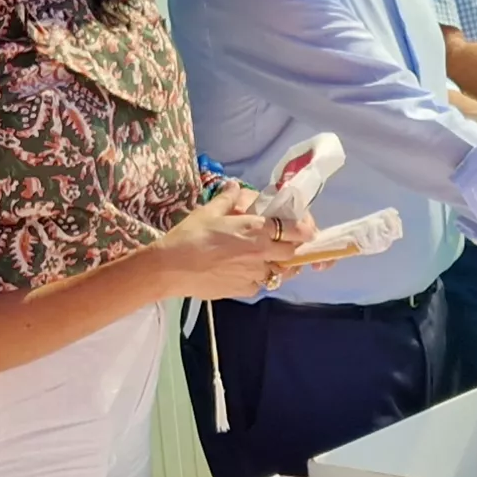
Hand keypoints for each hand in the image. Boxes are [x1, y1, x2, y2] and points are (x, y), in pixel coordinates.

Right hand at [156, 187, 309, 301]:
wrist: (171, 268)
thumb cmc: (190, 235)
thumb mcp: (209, 211)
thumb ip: (228, 198)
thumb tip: (234, 186)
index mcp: (257, 229)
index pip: (296, 230)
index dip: (303, 230)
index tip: (305, 229)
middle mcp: (262, 253)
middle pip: (292, 253)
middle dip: (291, 248)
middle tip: (282, 242)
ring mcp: (255, 275)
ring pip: (280, 272)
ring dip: (277, 265)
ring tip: (265, 259)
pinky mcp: (244, 290)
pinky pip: (261, 285)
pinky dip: (258, 278)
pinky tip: (245, 272)